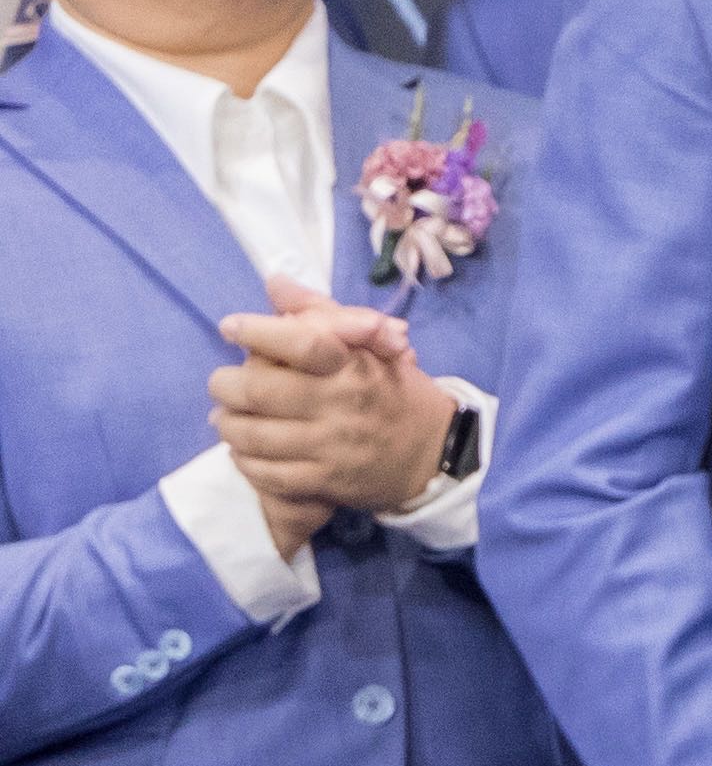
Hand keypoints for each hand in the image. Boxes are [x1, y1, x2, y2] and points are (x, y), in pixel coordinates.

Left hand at [210, 279, 457, 551]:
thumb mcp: (371, 346)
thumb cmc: (392, 391)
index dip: (259, 331)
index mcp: (354, 365)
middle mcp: (342, 405)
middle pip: (260, 390)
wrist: (435, 453)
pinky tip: (245, 450)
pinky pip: (267, 473)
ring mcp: (332, 447)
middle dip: (225, 384)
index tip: (231, 327)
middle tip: (222, 382)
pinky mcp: (326, 482)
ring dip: (228, 424)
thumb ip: (321, 312)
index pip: (304, 342)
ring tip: (227, 417)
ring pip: (253, 435)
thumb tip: (275, 283)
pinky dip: (245, 460)